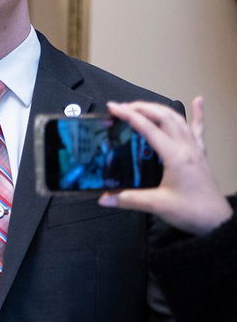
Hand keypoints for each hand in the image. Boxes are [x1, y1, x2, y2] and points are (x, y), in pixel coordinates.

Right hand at [98, 97, 231, 234]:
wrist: (216, 220)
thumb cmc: (192, 211)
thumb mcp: (156, 205)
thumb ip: (128, 200)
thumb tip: (105, 198)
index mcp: (175, 156)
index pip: (148, 128)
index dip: (129, 115)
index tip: (114, 108)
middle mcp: (186, 148)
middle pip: (164, 117)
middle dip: (142, 107)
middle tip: (123, 107)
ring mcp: (194, 149)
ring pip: (178, 119)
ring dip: (160, 108)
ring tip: (144, 105)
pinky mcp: (199, 155)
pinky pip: (198, 129)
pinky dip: (198, 113)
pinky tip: (198, 101)